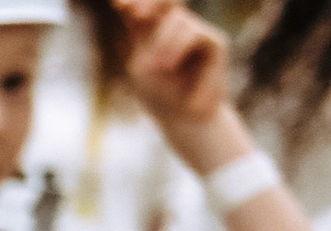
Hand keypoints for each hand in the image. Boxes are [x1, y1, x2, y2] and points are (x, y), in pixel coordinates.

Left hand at [116, 0, 243, 164]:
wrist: (183, 119)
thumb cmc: (158, 94)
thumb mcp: (139, 62)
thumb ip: (136, 33)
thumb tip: (128, 5)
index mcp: (153, 30)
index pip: (142, 6)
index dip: (133, 1)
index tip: (116, 3)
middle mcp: (176, 27)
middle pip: (165, 1)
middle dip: (151, 2)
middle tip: (134, 13)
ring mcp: (196, 32)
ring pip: (177, 21)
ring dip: (161, 44)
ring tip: (151, 69)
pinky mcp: (214, 41)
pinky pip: (195, 34)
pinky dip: (178, 48)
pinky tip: (168, 67)